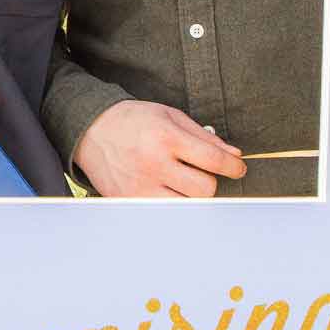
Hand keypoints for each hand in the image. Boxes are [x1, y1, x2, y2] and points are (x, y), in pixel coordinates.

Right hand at [73, 100, 245, 197]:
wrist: (92, 130)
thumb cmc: (135, 121)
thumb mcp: (170, 116)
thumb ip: (204, 137)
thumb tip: (234, 156)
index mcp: (166, 137)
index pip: (214, 161)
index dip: (234, 167)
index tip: (238, 168)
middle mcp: (154, 164)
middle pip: (204, 189)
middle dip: (211, 182)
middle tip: (202, 173)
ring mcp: (140, 186)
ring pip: (187, 206)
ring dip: (192, 196)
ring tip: (184, 183)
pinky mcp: (129, 201)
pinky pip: (164, 213)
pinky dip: (173, 205)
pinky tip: (168, 192)